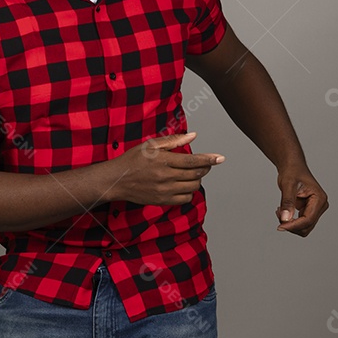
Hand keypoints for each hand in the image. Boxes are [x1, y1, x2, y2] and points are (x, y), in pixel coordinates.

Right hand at [106, 132, 224, 205]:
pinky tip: (184, 185)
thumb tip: (193, 136)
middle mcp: (165, 177)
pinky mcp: (163, 201)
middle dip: (205, 168)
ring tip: (192, 174)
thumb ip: (174, 141)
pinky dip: (189, 192)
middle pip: (196, 174)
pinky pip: (185, 198)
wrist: (116, 180)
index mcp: (163, 160)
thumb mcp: (151, 145)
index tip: (220, 158)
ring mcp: (165, 190)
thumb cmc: (132, 160)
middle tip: (205, 164)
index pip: (193, 161)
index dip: (209, 159)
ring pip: (192, 187)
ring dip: (197, 179)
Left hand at [276, 166, 327, 235]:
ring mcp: (315, 209)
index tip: (280, 226)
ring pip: (303, 227)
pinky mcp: (309, 211)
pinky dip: (290, 220)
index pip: (308, 220)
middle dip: (291, 225)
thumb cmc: (292, 172)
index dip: (294, 225)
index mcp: (320, 199)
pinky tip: (282, 210)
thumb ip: (287, 202)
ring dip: (290, 223)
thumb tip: (285, 219)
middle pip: (307, 226)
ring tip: (280, 210)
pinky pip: (300, 222)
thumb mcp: (288, 185)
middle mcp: (320, 206)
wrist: (292, 166)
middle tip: (278, 214)